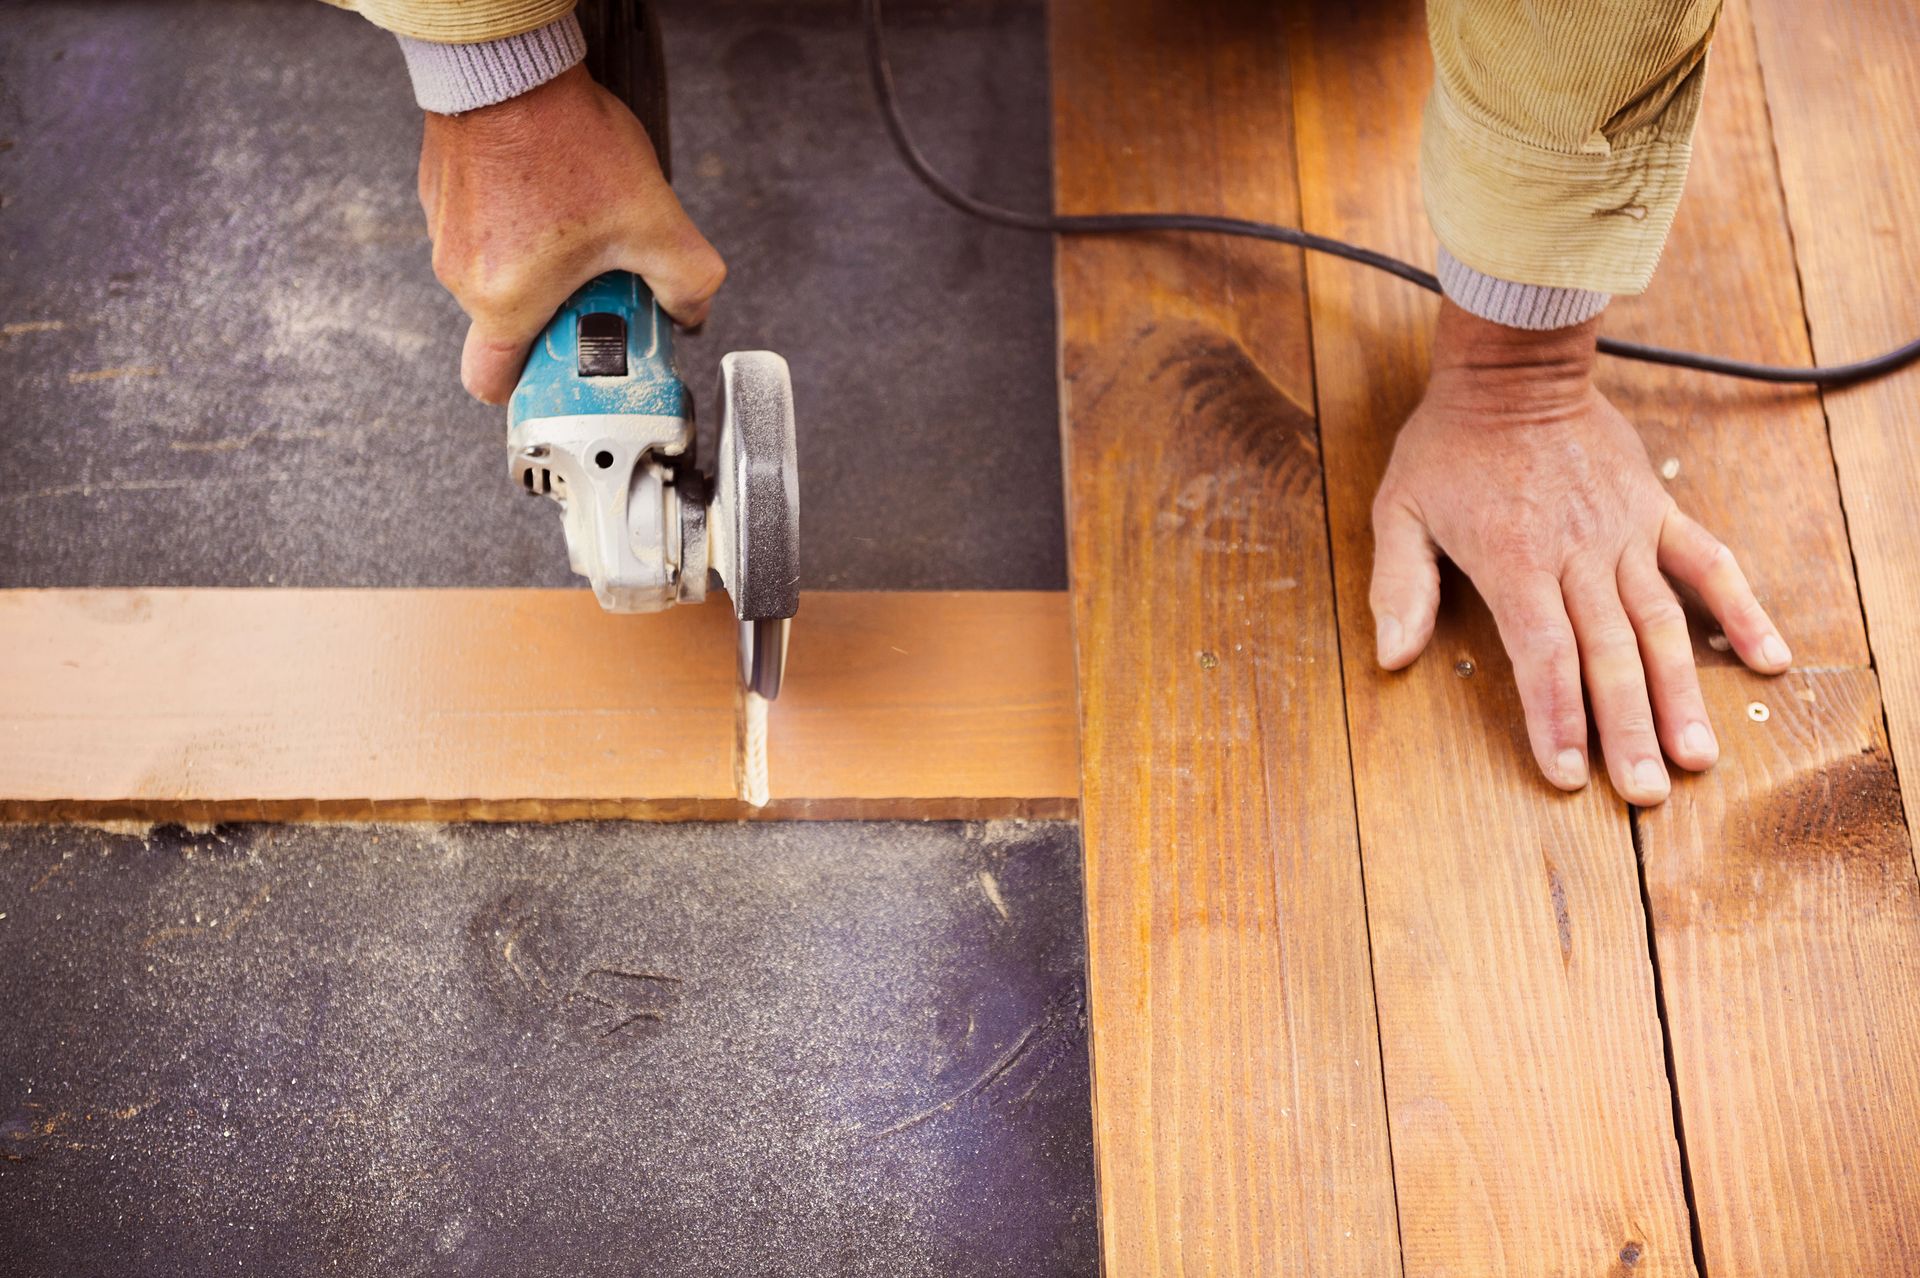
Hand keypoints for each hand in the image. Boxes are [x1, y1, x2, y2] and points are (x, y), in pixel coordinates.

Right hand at [417, 64, 724, 402]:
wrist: (510, 64)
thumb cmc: (563, 138)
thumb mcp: (651, 221)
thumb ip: (687, 282)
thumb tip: (693, 312)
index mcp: (503, 300)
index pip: (494, 384)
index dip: (532, 391)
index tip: (567, 375)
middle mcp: (461, 275)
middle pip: (509, 327)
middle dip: (556, 317)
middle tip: (598, 289)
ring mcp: (445, 233)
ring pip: (496, 279)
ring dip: (538, 269)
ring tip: (580, 229)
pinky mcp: (441, 197)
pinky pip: (483, 235)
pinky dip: (516, 230)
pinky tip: (553, 194)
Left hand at [1368, 300, 1791, 803]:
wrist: (1514, 371)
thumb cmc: (1449, 446)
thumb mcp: (1399, 511)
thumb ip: (1399, 587)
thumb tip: (1392, 658)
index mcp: (1515, 561)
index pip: (1543, 655)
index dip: (1556, 718)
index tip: (1566, 773)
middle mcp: (1579, 555)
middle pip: (1610, 656)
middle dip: (1627, 729)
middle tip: (1644, 794)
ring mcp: (1627, 534)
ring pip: (1662, 625)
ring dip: (1682, 694)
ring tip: (1698, 757)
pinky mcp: (1657, 512)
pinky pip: (1709, 565)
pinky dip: (1742, 611)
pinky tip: (1767, 661)